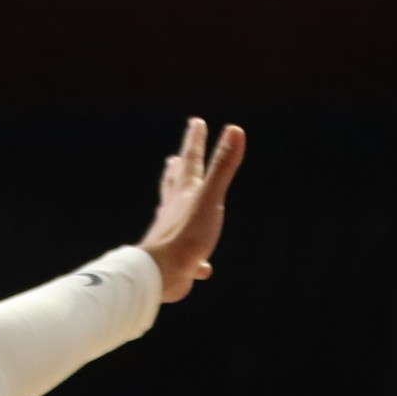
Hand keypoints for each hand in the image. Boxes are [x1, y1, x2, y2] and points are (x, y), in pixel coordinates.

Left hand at [136, 116, 246, 302]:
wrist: (162, 273)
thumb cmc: (187, 235)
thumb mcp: (210, 197)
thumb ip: (222, 166)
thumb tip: (235, 129)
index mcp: (184, 193)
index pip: (190, 160)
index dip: (195, 140)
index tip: (196, 122)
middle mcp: (174, 210)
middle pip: (175, 185)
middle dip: (178, 171)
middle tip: (174, 159)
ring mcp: (173, 235)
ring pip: (175, 217)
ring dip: (177, 208)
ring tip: (176, 204)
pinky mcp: (176, 260)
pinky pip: (189, 258)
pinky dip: (198, 260)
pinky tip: (204, 267)